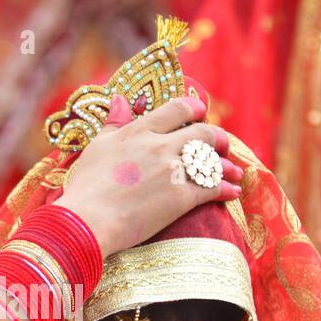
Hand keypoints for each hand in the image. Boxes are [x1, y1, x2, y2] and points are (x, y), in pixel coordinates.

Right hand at [57, 94, 243, 256]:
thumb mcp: (97, 147)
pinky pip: (213, 188)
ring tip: (235, 171)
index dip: (194, 108)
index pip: (176, 109)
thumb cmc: (85, 186)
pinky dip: (226, 189)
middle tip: (223, 144)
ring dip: (226, 165)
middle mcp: (161, 146)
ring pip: (211, 161)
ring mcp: (173, 171)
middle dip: (217, 138)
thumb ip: (113, 123)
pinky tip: (233, 192)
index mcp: (140, 131)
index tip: (201, 112)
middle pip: (202, 133)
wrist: (87, 220)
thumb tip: (121, 100)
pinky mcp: (181, 198)